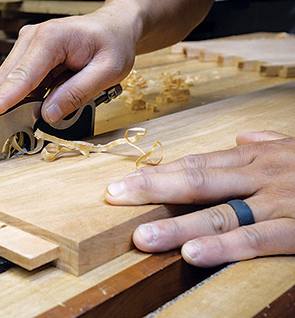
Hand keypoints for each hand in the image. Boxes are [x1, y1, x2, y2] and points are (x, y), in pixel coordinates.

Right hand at [0, 10, 139, 122]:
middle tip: (31, 123)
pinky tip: (49, 95)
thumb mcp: (106, 72)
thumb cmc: (113, 44)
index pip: (21, 76)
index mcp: (51, 39)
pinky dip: (28, 95)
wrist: (114, 27)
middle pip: (7, 80)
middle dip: (11, 105)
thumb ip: (76, 93)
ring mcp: (28, 45)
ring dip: (22, 100)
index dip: (3, 99)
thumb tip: (49, 115)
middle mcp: (33, 38)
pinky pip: (19, 81)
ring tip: (52, 102)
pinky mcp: (28, 54)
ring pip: (10, 82)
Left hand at [105, 130, 294, 266]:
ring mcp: (279, 202)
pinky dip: (224, 247)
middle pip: (196, 182)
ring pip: (220, 213)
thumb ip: (268, 144)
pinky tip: (194, 255)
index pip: (195, 165)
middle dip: (152, 190)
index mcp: (254, 159)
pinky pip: (257, 239)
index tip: (121, 182)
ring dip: (178, 225)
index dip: (156, 174)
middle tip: (114, 198)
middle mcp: (260, 176)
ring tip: (143, 237)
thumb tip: (242, 139)